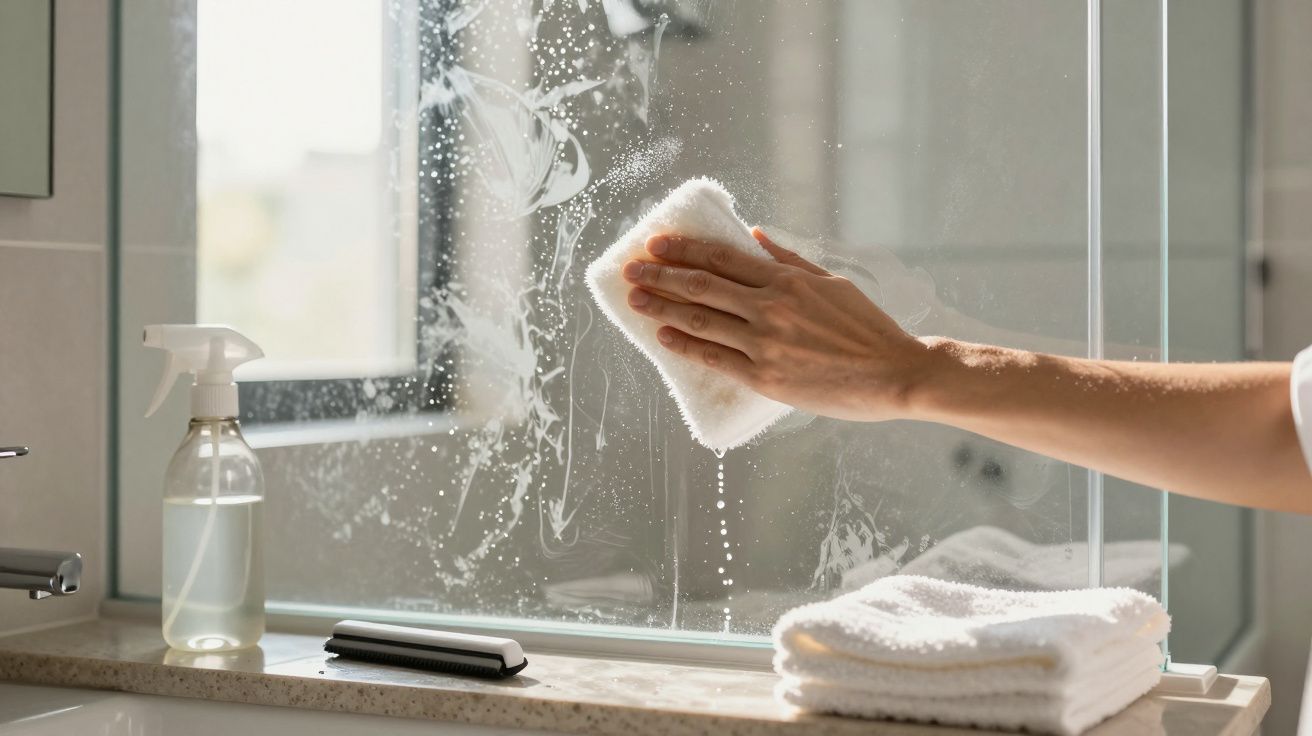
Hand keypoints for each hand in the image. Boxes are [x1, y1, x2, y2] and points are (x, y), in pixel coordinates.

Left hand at [621, 228, 931, 421]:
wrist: (894, 374)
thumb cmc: (867, 328)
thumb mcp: (831, 282)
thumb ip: (789, 259)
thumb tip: (754, 234)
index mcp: (786, 280)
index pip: (721, 257)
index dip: (683, 248)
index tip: (655, 244)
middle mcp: (770, 307)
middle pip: (701, 285)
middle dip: (660, 275)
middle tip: (630, 269)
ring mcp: (765, 343)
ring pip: (701, 320)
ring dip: (662, 308)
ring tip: (636, 300)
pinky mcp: (766, 378)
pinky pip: (715, 358)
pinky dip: (685, 345)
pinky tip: (664, 337)